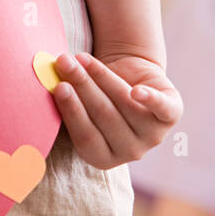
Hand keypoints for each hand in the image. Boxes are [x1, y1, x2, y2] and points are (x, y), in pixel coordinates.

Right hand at [51, 50, 182, 169]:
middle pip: (105, 116)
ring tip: (81, 58)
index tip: (59, 87)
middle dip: (82, 85)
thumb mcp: (78, 105)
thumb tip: (43, 85)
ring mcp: (153, 135)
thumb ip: (63, 103)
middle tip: (63, 62)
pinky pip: (163, 108)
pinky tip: (138, 91)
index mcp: (104, 158)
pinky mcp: (171, 114)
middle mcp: (131, 152)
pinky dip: (151, 98)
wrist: (130, 79)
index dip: (72, 111)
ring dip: (101, 76)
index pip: (86, 137)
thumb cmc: (95, 95)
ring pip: (126, 103)